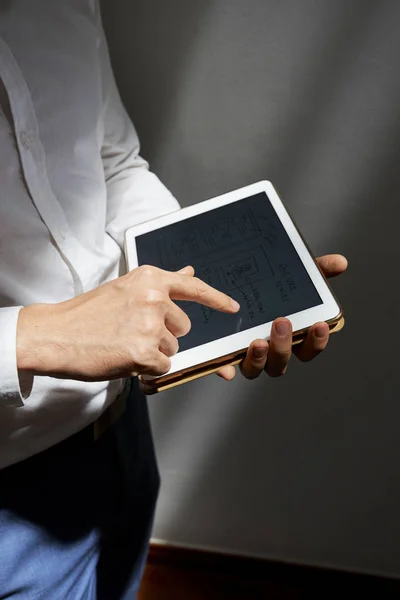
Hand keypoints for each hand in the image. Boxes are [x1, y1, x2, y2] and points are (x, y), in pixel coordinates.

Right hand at [17, 265, 239, 380]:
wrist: (53, 334)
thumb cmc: (86, 314)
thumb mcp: (125, 289)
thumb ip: (159, 284)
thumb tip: (189, 272)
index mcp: (150, 279)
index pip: (194, 287)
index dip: (216, 299)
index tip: (232, 307)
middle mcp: (154, 298)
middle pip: (183, 327)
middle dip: (165, 334)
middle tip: (133, 332)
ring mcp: (150, 326)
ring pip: (172, 349)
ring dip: (153, 352)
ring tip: (123, 343)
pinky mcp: (144, 353)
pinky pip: (162, 367)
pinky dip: (146, 369)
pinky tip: (123, 357)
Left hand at [216, 254, 347, 380]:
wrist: (239, 286)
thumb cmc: (272, 291)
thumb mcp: (295, 278)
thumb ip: (318, 271)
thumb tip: (340, 262)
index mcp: (292, 339)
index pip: (309, 348)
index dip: (316, 342)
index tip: (319, 325)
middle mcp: (271, 353)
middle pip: (281, 362)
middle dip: (283, 345)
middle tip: (281, 323)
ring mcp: (248, 356)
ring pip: (255, 369)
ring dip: (258, 359)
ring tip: (258, 341)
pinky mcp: (226, 355)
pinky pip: (225, 368)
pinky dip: (226, 370)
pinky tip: (227, 368)